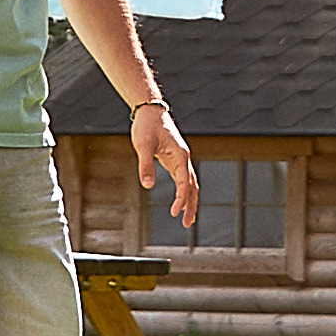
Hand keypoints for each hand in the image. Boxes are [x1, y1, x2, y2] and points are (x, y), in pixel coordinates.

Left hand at [132, 102, 196, 222]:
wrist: (150, 111)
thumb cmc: (147, 126)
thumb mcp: (142, 145)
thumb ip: (145, 165)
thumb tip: (147, 186)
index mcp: (180, 155)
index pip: (184, 182)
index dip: (181, 198)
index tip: (174, 212)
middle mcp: (184, 158)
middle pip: (193, 186)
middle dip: (191, 205)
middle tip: (186, 224)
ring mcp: (180, 159)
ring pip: (190, 184)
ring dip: (190, 200)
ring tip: (187, 218)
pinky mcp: (174, 159)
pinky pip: (183, 179)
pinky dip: (184, 192)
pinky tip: (181, 201)